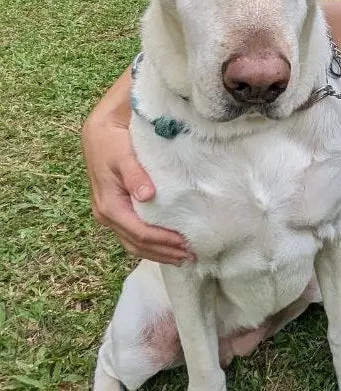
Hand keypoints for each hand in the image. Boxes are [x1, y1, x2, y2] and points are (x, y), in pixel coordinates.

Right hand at [82, 68, 193, 264]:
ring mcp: (111, 215)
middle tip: (191, 257)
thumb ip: (135, 175)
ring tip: (183, 257)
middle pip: (137, 244)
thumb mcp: (123, 155)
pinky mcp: (118, 211)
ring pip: (134, 244)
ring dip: (158, 253)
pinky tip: (169, 246)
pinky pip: (134, 234)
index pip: (139, 232)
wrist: (99, 133)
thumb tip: (146, 196)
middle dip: (163, 253)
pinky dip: (152, 244)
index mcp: (109, 205)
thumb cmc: (113, 142)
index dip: (162, 241)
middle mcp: (107, 215)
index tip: (186, 244)